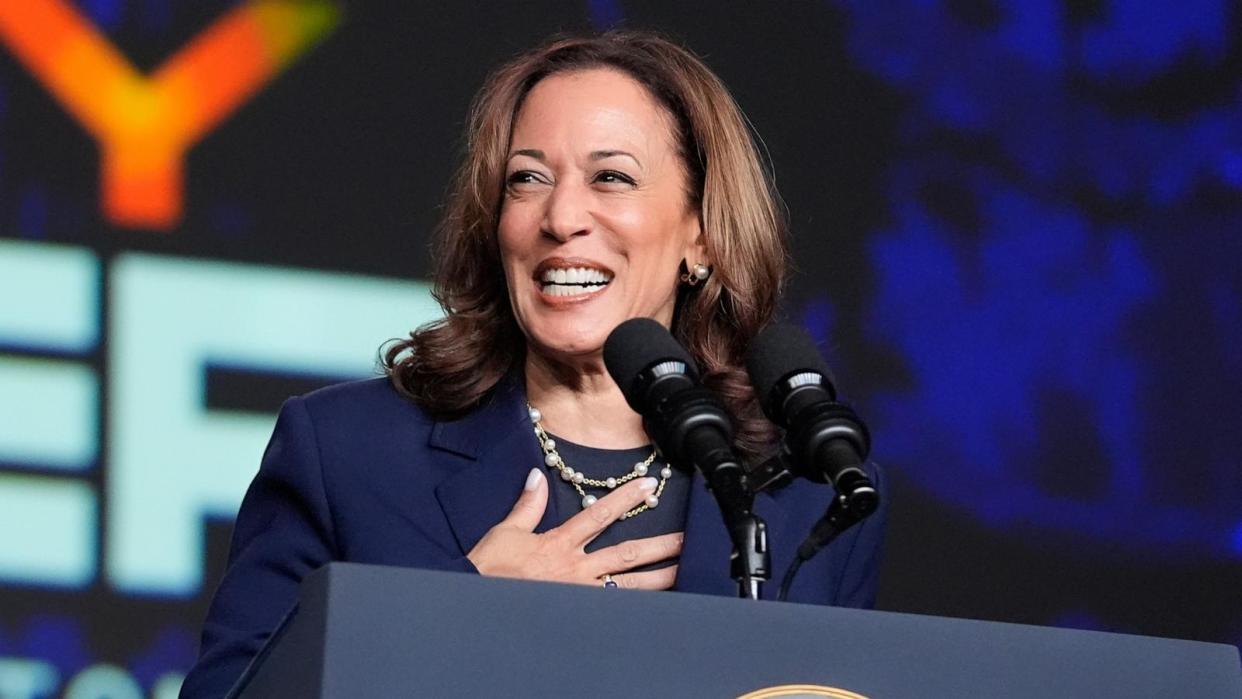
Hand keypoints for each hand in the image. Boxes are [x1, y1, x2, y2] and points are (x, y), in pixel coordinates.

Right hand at [467, 468, 682, 588]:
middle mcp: (576, 568)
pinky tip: (657, 605)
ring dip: (658, 577)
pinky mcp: (578, 612)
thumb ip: (527, 506)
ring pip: (627, 584)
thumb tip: (537, 477)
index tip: (648, 485)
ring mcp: (580, 594)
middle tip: (685, 537)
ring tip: (683, 570)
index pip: (600, 515)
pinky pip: (613, 607)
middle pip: (626, 553)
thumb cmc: (489, 569)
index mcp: (560, 544)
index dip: (626, 498)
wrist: (478, 603)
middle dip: (658, 545)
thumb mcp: (506, 532)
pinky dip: (635, 605)